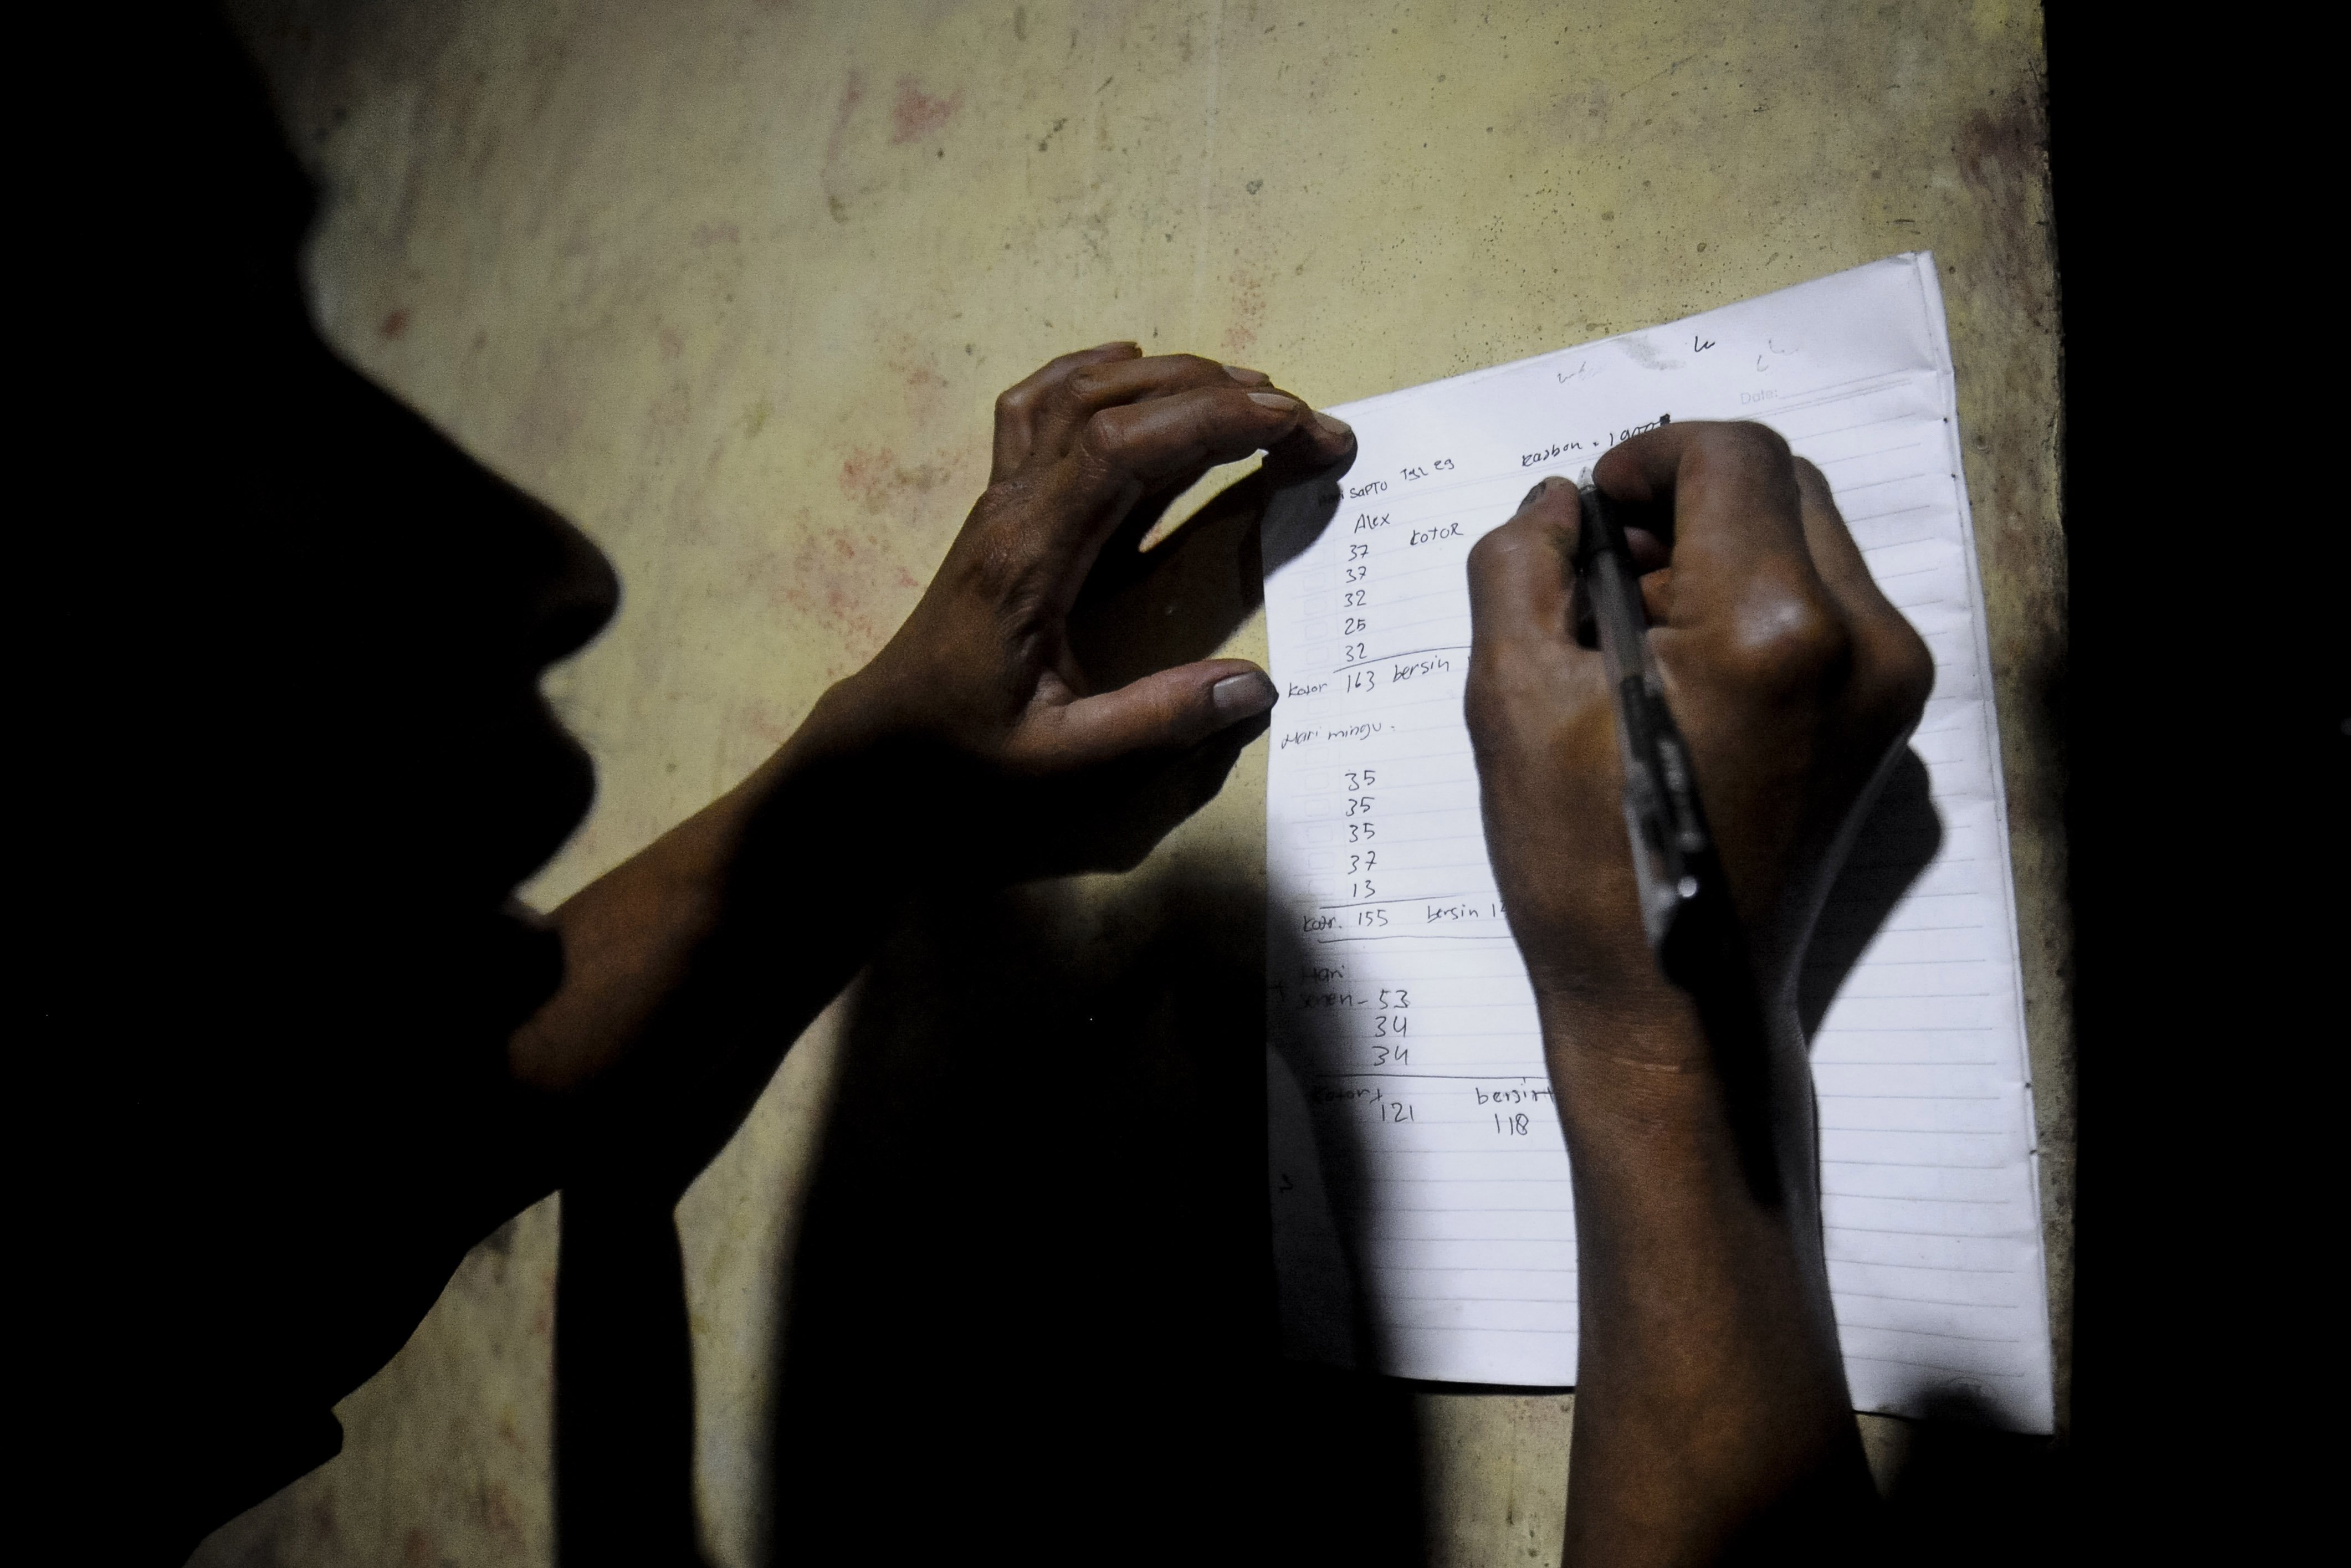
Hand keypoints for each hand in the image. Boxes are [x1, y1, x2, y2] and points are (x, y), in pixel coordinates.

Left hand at [809, 342, 1354, 879]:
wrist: (884, 735)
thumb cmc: (966, 746)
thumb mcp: (1061, 757)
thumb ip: (1155, 722)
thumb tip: (1255, 687)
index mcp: (1029, 556)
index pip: (1121, 447)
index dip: (1208, 419)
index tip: (1290, 425)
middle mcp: (1013, 508)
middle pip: (1111, 402)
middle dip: (1217, 395)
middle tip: (1306, 422)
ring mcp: (1004, 498)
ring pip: (1080, 391)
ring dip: (1169, 378)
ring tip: (1253, 395)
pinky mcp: (1006, 504)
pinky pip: (1044, 406)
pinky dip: (1100, 373)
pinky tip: (1143, 371)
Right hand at [1465, 422, 1931, 1046]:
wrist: (1674, 1005)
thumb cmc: (1586, 869)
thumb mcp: (1510, 699)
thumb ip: (1522, 567)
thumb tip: (1560, 507)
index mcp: (1775, 629)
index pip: (1733, 456)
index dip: (1650, 458)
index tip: (1594, 511)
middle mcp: (1861, 644)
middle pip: (1782, 486)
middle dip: (1684, 504)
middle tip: (1605, 573)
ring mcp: (1887, 685)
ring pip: (1805, 542)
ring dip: (1717, 553)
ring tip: (1633, 640)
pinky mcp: (1885, 719)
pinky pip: (1824, 607)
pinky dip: (1752, 606)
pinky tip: (1681, 678)